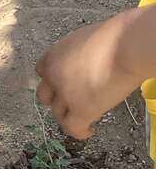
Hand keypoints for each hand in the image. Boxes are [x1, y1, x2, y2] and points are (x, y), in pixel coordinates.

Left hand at [36, 18, 144, 139]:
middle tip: (71, 102)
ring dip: (68, 116)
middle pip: (44, 95)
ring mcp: (65, 94)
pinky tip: (88, 131)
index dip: (52, 80)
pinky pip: (72, 128)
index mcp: (54, 55)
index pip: (42, 71)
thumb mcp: (88, 40)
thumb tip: (90, 61)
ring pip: (57, 113)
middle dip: (56, 100)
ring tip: (82, 117)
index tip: (62, 84)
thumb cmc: (118, 36)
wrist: (127, 45)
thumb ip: (80, 54)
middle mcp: (53, 75)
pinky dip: (79, 132)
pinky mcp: (81, 109)